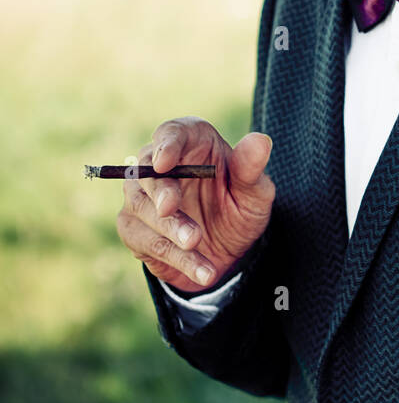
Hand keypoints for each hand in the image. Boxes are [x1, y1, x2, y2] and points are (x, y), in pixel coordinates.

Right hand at [116, 116, 274, 292]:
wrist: (230, 249)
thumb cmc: (240, 205)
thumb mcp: (254, 191)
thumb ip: (252, 168)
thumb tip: (260, 140)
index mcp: (190, 142)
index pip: (171, 132)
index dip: (165, 145)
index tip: (164, 162)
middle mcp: (158, 164)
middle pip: (147, 171)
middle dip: (160, 191)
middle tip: (171, 207)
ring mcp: (141, 197)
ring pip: (142, 208)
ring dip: (169, 228)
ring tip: (196, 242)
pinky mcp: (134, 228)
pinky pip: (148, 242)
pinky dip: (176, 257)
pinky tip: (203, 270)